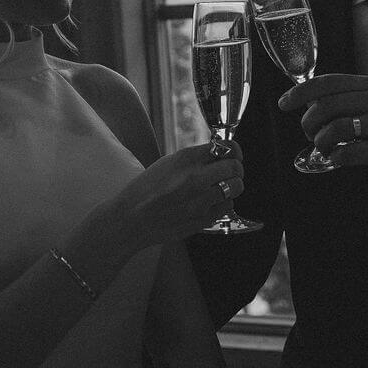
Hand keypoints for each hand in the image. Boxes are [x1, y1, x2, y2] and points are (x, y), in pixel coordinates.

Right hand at [102, 141, 244, 247]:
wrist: (131, 219)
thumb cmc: (146, 190)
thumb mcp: (167, 163)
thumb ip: (195, 158)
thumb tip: (220, 155)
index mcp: (186, 159)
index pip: (225, 148)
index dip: (233, 151)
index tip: (233, 154)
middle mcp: (196, 178)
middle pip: (235, 168)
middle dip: (235, 169)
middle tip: (230, 172)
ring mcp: (201, 201)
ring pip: (236, 188)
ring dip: (231, 187)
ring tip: (219, 188)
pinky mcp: (203, 219)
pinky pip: (227, 207)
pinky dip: (223, 204)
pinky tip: (210, 203)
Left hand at [278, 74, 367, 209]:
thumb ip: (345, 103)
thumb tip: (307, 103)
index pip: (328, 82)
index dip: (300, 92)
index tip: (284, 103)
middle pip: (326, 105)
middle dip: (309, 123)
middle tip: (310, 135)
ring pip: (334, 128)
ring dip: (321, 143)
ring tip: (325, 149)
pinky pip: (347, 151)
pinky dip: (336, 157)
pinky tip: (339, 158)